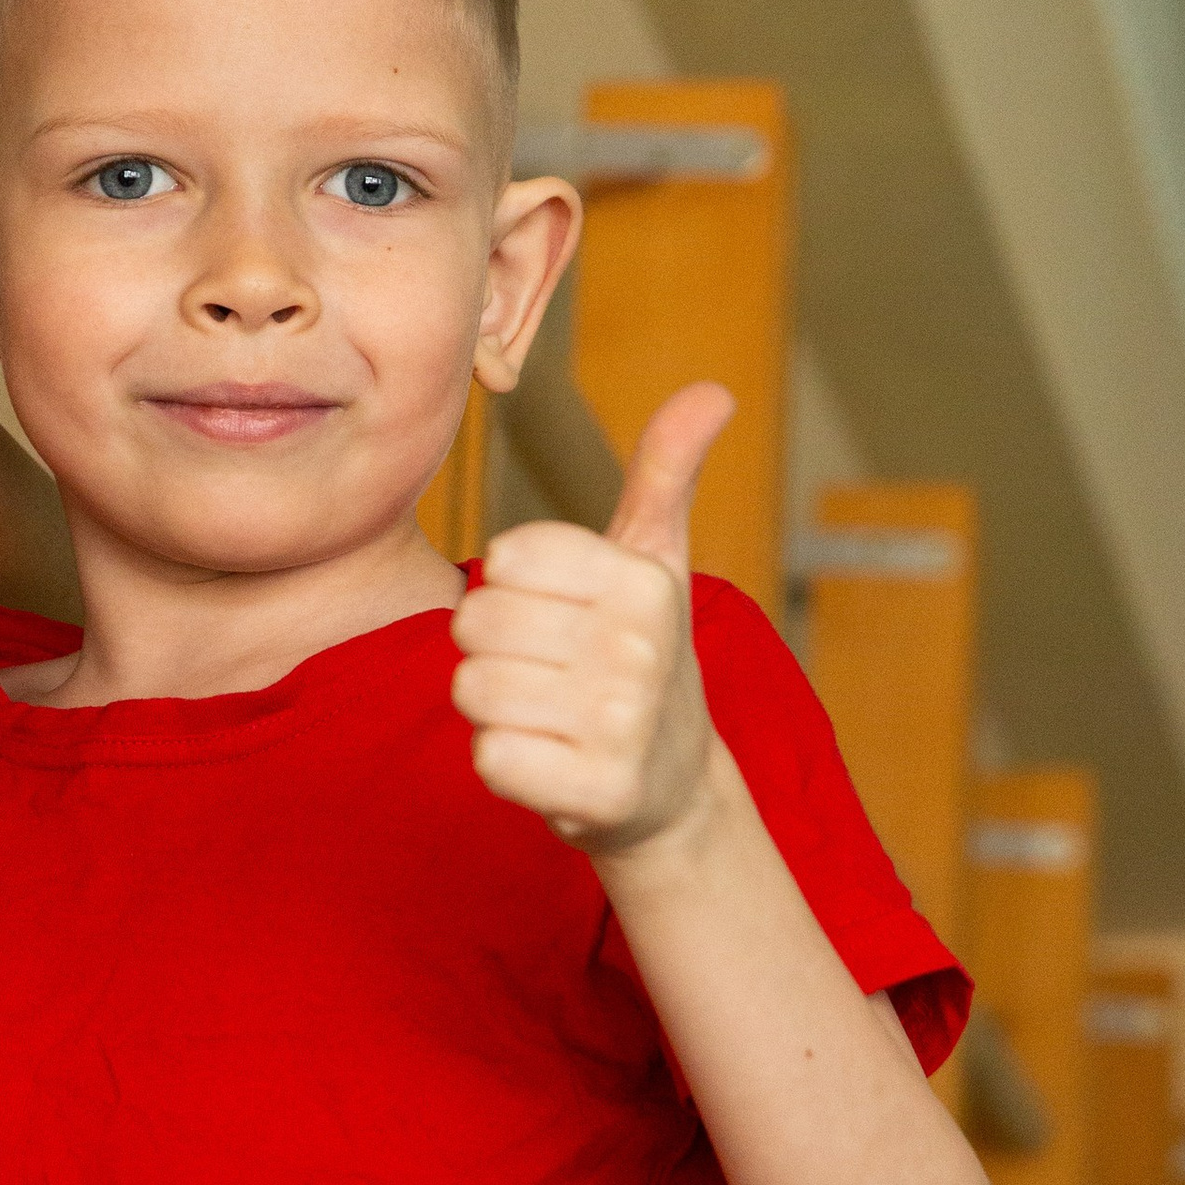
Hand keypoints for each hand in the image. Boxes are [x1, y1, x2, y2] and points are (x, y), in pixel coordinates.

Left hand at [449, 384, 734, 850]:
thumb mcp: (657, 563)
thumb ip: (665, 475)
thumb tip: (712, 391)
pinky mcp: (598, 793)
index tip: (556, 615)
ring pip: (472, 688)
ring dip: (494, 708)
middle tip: (546, 672)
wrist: (675, 793)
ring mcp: (622, 724)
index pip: (505, 558)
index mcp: (643, 580)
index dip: (509, 588)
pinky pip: (489, 757)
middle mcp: (639, 648)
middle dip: (493, 649)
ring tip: (547, 714)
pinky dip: (504, 763)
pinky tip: (548, 761)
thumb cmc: (643, 660)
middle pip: (476, 622)